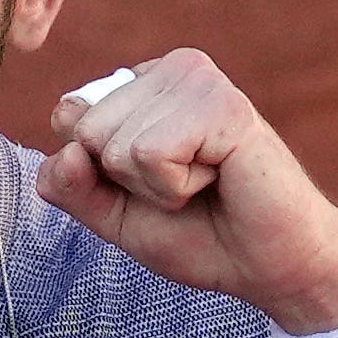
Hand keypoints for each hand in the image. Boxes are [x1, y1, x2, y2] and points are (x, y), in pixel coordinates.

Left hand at [35, 48, 337, 333]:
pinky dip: (175, 188)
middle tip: (187, 187)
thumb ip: (72, 186)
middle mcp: (170, 69)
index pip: (69, 118)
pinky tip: (220, 178)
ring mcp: (197, 79)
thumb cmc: (201, 235)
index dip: (101, 174)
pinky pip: (149, 154)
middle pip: (85, 129)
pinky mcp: (221, 103)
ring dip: (156, 187)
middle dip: (127, 181)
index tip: (155, 184)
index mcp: (144, 85)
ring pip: (115, 144)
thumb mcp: (115, 216)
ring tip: (207, 183)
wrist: (270, 267)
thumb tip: (67, 151)